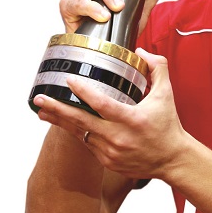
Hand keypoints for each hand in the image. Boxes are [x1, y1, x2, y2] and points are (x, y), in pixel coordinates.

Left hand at [33, 48, 187, 180]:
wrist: (172, 159)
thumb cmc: (168, 125)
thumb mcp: (167, 93)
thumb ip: (157, 68)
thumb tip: (140, 51)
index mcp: (132, 119)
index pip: (102, 104)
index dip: (84, 92)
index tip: (69, 80)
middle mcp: (119, 137)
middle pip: (81, 121)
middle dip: (57, 109)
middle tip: (39, 99)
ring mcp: (111, 152)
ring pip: (80, 133)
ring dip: (61, 121)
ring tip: (42, 110)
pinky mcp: (107, 161)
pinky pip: (87, 144)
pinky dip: (76, 131)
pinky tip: (65, 123)